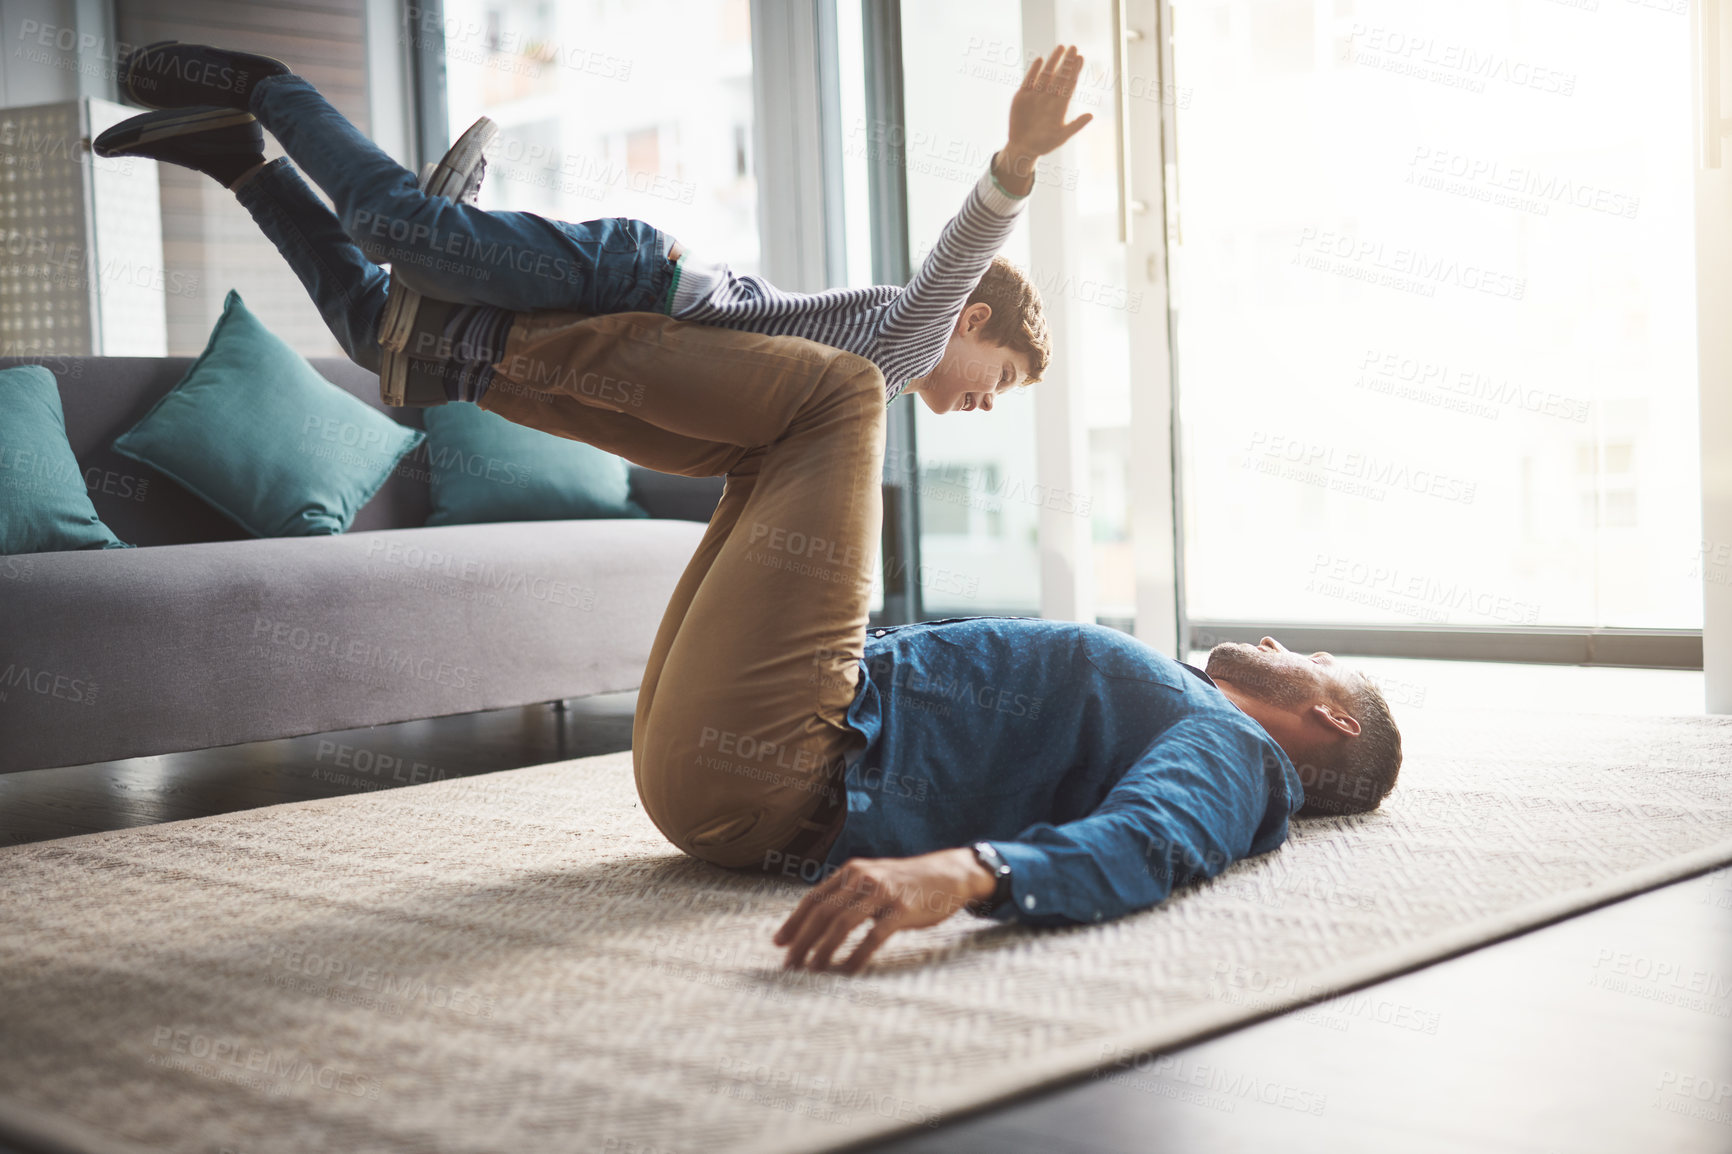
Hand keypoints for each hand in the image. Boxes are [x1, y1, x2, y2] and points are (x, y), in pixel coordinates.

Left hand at [773, 848, 998, 973]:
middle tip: (789, 965)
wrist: (949, 874)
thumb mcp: (873, 880)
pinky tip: (848, 971)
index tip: (778, 944)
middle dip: (803, 940)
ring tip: (812, 970)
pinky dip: (857, 956)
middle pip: (823, 912)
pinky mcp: (902, 910)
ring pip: (842, 923)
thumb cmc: (907, 884)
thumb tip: (816, 924)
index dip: (794, 922)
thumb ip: (848, 895)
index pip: (814, 898)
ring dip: (823, 950)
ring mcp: (883, 893)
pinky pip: (873, 936)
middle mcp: (863, 878)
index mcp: (852, 872)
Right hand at [996, 44, 1094, 195]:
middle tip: (1074, 47)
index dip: (1075, 71)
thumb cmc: (1044, 144)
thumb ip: (1075, 126)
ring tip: (1060, 48)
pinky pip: (1029, 80)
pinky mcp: (1022, 96)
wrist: (1022, 148)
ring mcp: (1036, 95)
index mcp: (1060, 105)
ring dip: (1053, 61)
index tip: (1081, 58)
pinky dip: (1033, 70)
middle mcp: (1049, 97)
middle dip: (1067, 62)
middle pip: (1060, 75)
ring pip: (1046, 74)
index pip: (1069, 83)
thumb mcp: (1061, 137)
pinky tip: (1040, 59)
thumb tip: (1091, 115)